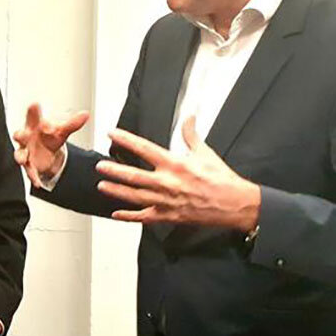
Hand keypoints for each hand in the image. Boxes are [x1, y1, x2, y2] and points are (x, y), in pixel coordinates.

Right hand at [12, 103, 89, 187]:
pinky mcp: (29, 165)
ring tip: (22, 159)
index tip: (35, 105)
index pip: (32, 115)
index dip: (33, 111)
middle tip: (21, 134)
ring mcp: (26, 152)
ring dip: (20, 156)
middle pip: (19, 134)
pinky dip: (32, 176)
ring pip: (19, 153)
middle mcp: (27, 138)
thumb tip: (85, 115)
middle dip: (19, 134)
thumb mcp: (62, 131)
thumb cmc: (49, 137)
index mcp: (34, 125)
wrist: (47, 153)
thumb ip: (72, 124)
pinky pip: (28, 171)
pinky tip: (37, 181)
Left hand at [97, 117, 260, 230]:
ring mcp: (166, 202)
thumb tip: (189, 117)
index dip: (126, 140)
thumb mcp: (205, 152)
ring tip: (101, 186)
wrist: (235, 205)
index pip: (145, 149)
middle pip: (134, 176)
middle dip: (114, 171)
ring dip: (116, 191)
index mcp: (175, 165)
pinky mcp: (169, 216)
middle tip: (100, 166)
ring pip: (135, 197)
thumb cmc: (221, 180)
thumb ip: (191, 135)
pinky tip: (116, 214)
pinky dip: (129, 216)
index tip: (112, 134)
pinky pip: (144, 217)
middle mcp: (168, 183)